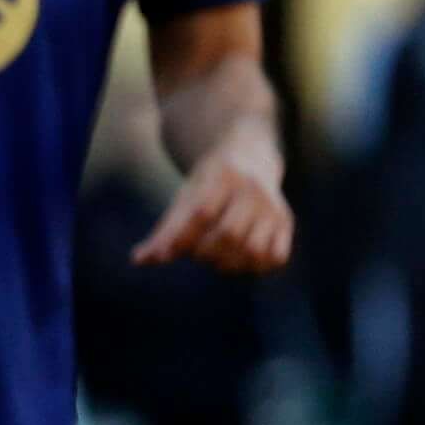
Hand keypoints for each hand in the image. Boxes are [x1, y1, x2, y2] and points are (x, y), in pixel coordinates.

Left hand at [134, 147, 292, 273]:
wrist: (249, 157)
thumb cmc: (207, 183)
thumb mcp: (184, 196)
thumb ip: (165, 229)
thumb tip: (139, 260)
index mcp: (222, 177)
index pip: (202, 213)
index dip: (183, 239)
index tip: (168, 253)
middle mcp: (252, 190)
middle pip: (228, 234)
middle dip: (205, 253)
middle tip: (197, 253)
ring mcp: (273, 207)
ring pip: (253, 249)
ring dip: (229, 264)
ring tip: (216, 259)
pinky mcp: (285, 222)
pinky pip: (275, 256)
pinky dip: (255, 266)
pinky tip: (239, 259)